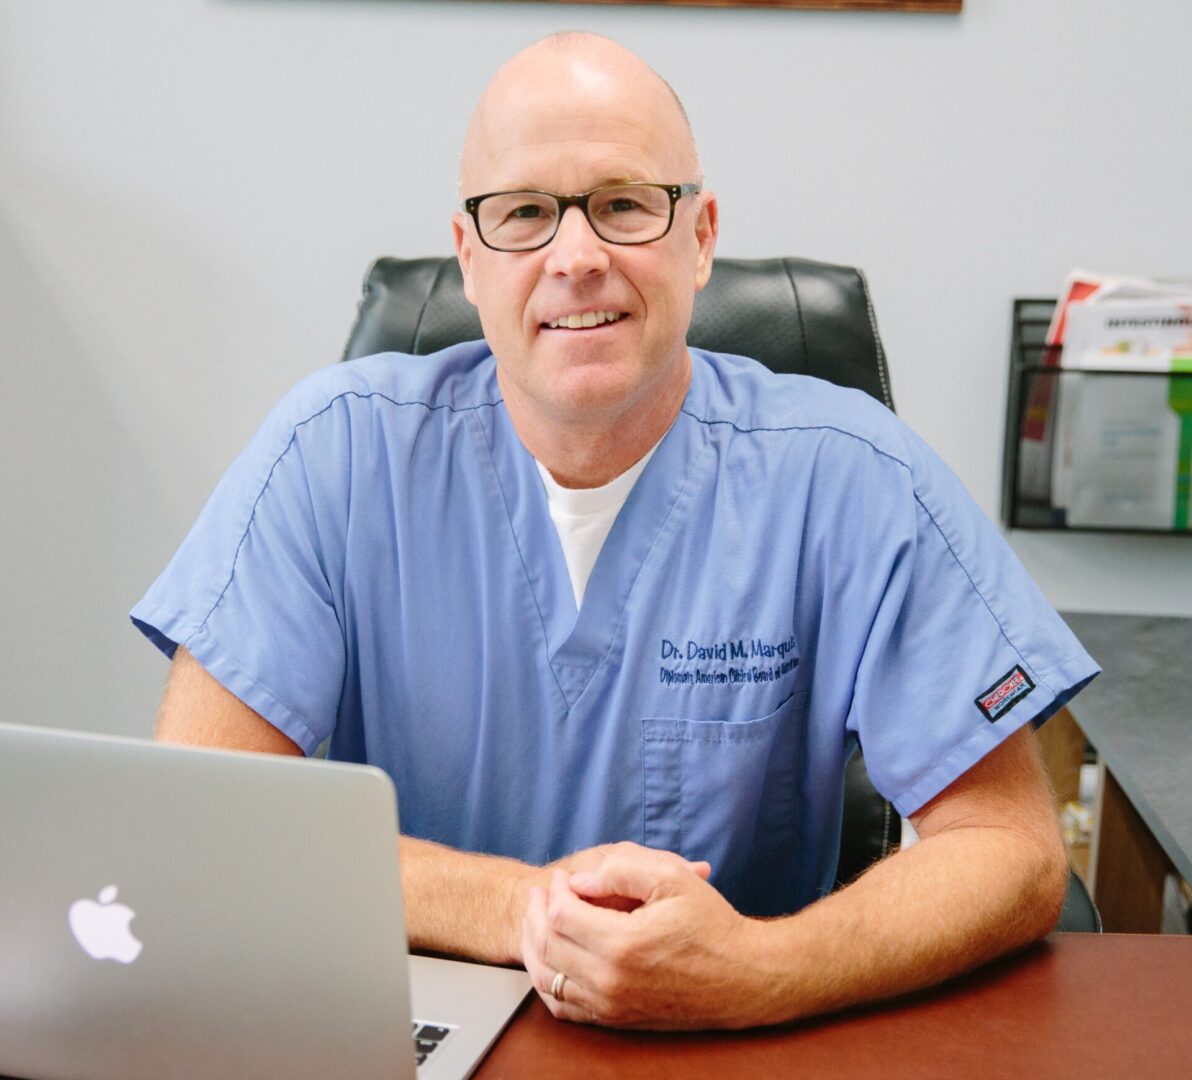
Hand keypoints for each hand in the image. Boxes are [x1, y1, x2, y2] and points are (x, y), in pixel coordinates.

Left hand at [521, 842, 767, 1029]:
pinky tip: (552, 959)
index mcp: (623, 945)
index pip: (561, 915)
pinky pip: (563, 1007)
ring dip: (534, 946)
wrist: (743, 977)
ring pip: (548, 980)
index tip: (564, 876)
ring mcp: (612, 1006)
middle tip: (542, 893)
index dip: (555, 890)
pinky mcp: (617, 1020)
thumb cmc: (711, 924)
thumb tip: (579, 881)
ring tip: (538, 920)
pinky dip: (548, 982)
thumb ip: (621, 869)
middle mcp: (612, 982)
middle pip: (548, 946)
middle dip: (536, 913)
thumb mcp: (672, 877)